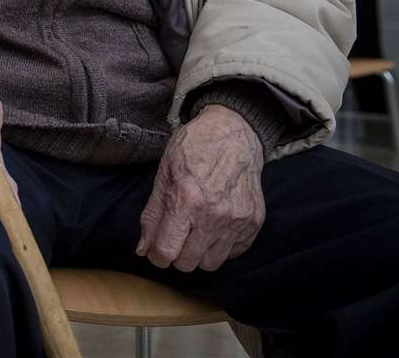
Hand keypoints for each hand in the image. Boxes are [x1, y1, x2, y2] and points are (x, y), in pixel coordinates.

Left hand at [137, 105, 265, 272]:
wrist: (233, 134)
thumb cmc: (193, 149)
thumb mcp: (164, 174)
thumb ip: (152, 214)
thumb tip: (144, 249)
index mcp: (186, 201)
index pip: (166, 251)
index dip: (157, 256)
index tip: (157, 250)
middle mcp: (214, 215)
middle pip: (188, 263)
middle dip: (177, 255)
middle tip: (177, 237)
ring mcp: (237, 220)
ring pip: (212, 263)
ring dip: (200, 254)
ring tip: (196, 232)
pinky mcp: (253, 222)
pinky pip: (234, 254)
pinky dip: (222, 246)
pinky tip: (215, 227)